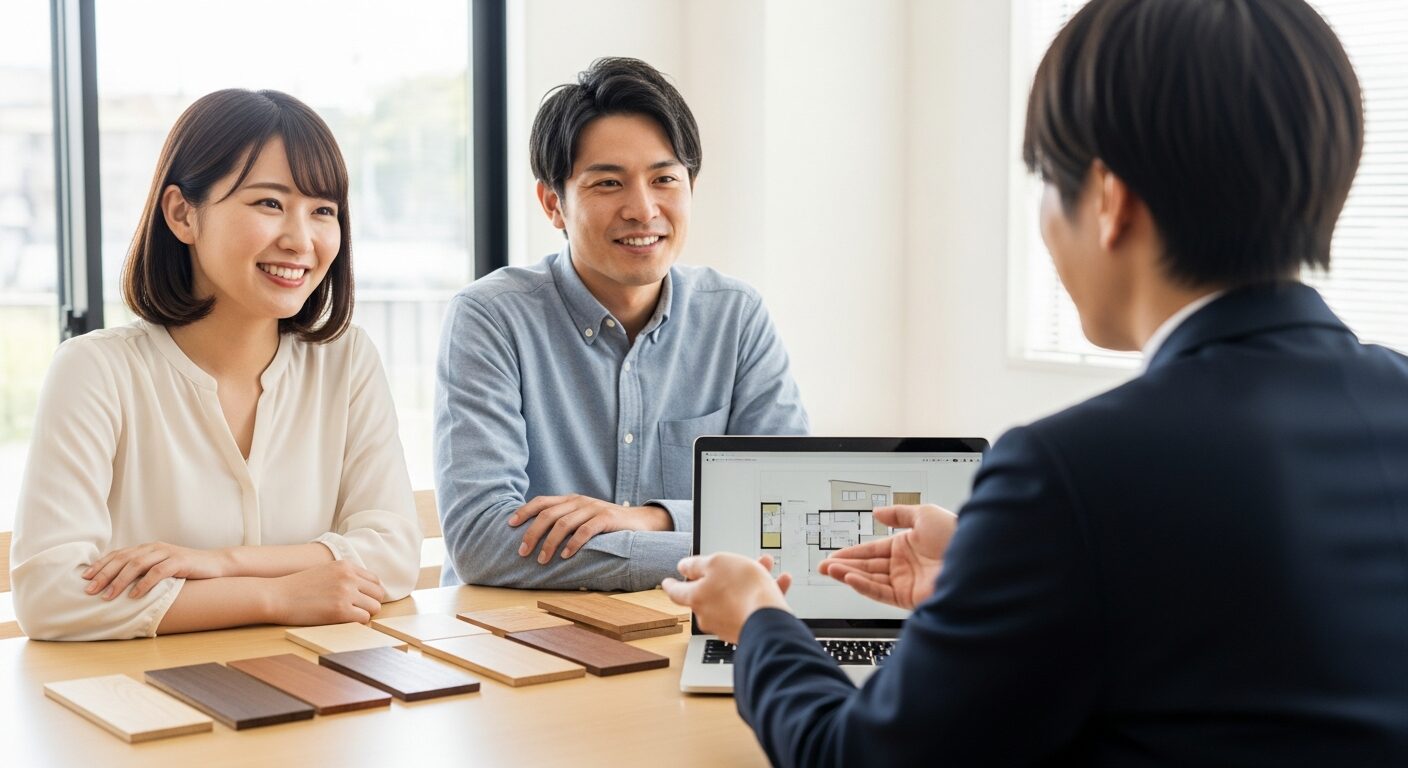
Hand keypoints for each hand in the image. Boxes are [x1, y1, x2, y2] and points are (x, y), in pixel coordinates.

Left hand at [82, 542, 230, 599]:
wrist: (216, 564)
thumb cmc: (186, 570)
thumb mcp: (161, 568)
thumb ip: (143, 571)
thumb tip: (116, 585)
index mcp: (148, 548)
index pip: (118, 554)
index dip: (100, 565)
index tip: (84, 578)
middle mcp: (155, 547)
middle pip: (123, 559)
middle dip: (104, 574)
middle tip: (89, 590)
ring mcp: (167, 553)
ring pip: (137, 565)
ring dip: (120, 581)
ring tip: (107, 596)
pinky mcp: (180, 561)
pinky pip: (158, 572)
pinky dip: (144, 584)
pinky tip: (134, 595)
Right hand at [267, 560, 387, 625]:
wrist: (276, 596)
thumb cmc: (297, 587)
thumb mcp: (325, 572)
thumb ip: (344, 576)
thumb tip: (363, 589)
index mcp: (346, 566)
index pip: (375, 581)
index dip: (370, 593)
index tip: (361, 601)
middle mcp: (349, 577)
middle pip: (378, 594)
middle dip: (371, 604)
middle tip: (357, 611)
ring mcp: (346, 593)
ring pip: (375, 607)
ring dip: (365, 614)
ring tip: (349, 617)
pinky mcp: (341, 611)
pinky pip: (364, 619)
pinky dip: (358, 623)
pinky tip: (344, 622)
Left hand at [508, 495, 672, 563]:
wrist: (640, 521)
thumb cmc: (606, 524)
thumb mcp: (583, 518)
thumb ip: (564, 521)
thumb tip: (536, 537)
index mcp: (570, 500)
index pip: (542, 501)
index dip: (524, 511)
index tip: (510, 524)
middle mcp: (579, 501)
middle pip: (548, 514)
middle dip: (532, 533)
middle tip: (522, 552)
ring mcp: (593, 508)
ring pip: (564, 523)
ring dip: (549, 543)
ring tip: (542, 560)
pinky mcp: (607, 518)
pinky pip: (585, 530)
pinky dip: (573, 544)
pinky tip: (566, 556)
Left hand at [661, 554, 791, 643]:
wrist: (769, 622)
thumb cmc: (744, 591)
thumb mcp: (718, 563)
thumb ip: (698, 564)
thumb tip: (683, 567)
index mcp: (696, 597)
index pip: (676, 591)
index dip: (671, 584)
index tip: (667, 582)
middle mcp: (708, 614)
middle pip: (711, 591)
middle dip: (724, 575)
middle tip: (735, 564)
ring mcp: (727, 624)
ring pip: (735, 597)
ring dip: (749, 581)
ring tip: (766, 567)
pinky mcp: (746, 630)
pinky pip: (751, 607)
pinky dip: (762, 594)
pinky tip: (780, 583)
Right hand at [817, 504, 957, 609]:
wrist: (975, 560)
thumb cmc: (956, 535)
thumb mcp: (924, 514)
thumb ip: (898, 514)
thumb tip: (878, 513)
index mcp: (907, 546)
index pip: (872, 550)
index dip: (852, 552)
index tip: (834, 554)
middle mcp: (905, 566)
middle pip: (867, 566)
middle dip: (843, 565)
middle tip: (823, 566)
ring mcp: (906, 582)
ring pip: (870, 579)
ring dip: (848, 575)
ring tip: (829, 570)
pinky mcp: (909, 597)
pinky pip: (880, 592)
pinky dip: (863, 586)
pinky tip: (849, 578)